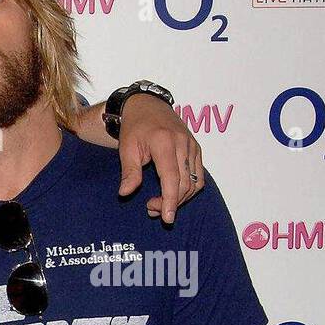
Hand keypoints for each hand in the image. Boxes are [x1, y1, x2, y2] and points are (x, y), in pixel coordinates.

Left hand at [115, 93, 204, 224]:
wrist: (147, 106)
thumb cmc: (134, 128)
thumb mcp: (126, 149)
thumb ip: (129, 172)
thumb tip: (125, 193)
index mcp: (165, 142)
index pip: (172, 178)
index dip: (170, 200)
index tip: (167, 218)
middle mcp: (183, 144)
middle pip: (184, 184)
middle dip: (170, 202)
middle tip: (150, 209)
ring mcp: (192, 146)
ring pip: (194, 182)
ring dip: (179, 199)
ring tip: (157, 203)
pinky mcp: (196, 149)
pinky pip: (198, 176)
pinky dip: (188, 189)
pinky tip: (171, 193)